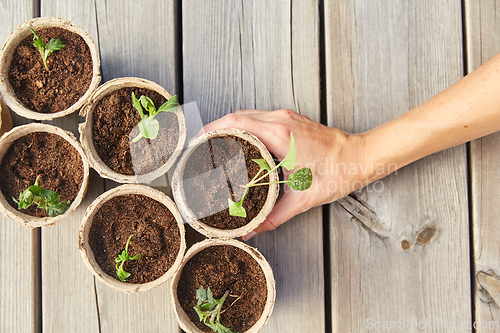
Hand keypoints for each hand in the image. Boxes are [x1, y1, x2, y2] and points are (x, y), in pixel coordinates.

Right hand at [196, 109, 369, 239]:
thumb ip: (274, 216)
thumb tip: (252, 230)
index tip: (196, 141)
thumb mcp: (302, 198)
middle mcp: (281, 120)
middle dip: (215, 128)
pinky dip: (244, 126)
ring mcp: (287, 117)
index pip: (236, 123)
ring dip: (229, 125)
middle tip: (201, 146)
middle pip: (237, 116)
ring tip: (215, 143)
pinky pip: (260, 117)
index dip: (212, 129)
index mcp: (280, 134)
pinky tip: (240, 141)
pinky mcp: (292, 120)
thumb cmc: (338, 173)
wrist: (361, 157)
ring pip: (248, 114)